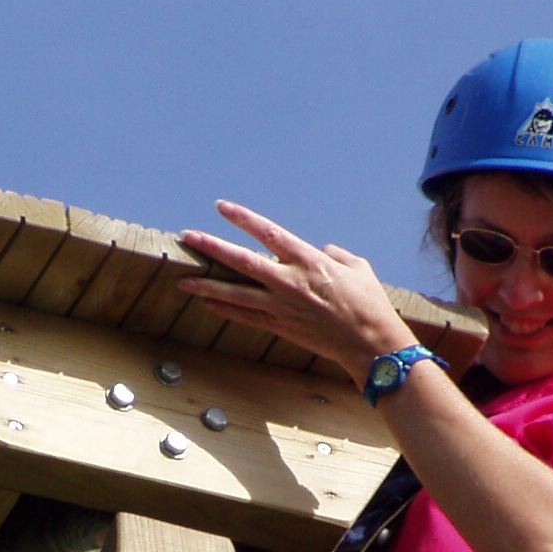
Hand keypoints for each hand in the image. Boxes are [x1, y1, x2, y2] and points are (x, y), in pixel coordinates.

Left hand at [178, 200, 418, 384]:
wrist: (369, 343)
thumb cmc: (368, 304)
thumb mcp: (358, 267)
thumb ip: (336, 254)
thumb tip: (323, 251)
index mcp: (308, 260)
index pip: (267, 233)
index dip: (242, 218)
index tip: (221, 208)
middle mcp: (289, 282)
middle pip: (241, 261)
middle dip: (212, 247)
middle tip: (188, 237)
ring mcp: (282, 307)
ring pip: (236, 293)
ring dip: (207, 285)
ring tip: (183, 280)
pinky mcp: (280, 327)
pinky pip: (245, 317)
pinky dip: (224, 309)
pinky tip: (207, 303)